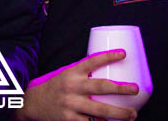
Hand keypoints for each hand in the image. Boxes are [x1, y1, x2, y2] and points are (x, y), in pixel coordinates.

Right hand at [18, 51, 137, 120]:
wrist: (32, 102)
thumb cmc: (56, 87)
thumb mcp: (66, 74)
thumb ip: (84, 74)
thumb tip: (111, 73)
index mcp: (72, 72)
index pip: (92, 61)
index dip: (108, 56)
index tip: (123, 53)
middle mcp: (72, 88)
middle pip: (101, 87)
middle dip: (121, 89)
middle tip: (135, 89)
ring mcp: (71, 105)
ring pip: (100, 111)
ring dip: (119, 113)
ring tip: (132, 115)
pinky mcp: (69, 120)